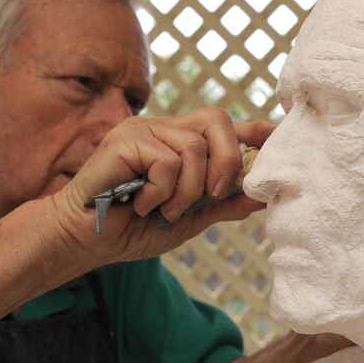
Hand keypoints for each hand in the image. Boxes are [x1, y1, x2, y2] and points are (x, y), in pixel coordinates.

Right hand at [51, 108, 273, 267]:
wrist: (85, 241)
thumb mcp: (188, 219)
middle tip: (212, 196)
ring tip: (161, 209)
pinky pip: (167, 161)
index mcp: (180, 145)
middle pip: (218, 120)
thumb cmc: (131, 229)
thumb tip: (260, 195)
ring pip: (194, 148)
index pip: (225, 125)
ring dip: (186, 191)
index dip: (254, 129)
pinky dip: (161, 192)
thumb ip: (221, 204)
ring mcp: (144, 131)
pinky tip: (141, 204)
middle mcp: (164, 130)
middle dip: (227, 162)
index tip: (278, 136)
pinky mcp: (126, 140)